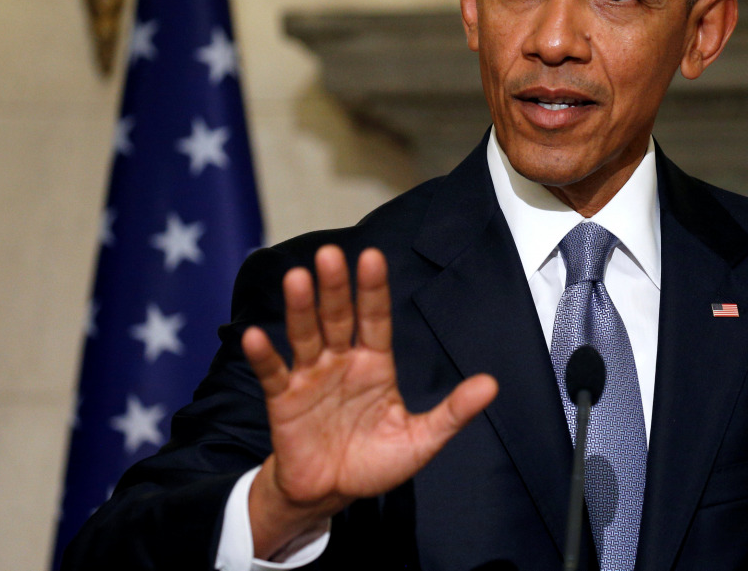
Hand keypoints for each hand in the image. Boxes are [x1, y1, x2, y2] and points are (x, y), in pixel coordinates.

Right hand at [241, 245, 497, 558]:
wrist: (332, 494)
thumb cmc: (376, 462)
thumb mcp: (421, 440)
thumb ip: (453, 412)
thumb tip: (491, 385)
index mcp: (375, 364)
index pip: (376, 318)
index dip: (374, 289)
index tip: (373, 257)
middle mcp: (342, 361)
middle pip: (338, 317)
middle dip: (336, 287)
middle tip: (330, 254)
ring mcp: (311, 377)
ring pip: (305, 335)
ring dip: (300, 308)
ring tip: (297, 278)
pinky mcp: (283, 400)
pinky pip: (272, 373)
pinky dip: (264, 355)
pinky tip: (256, 335)